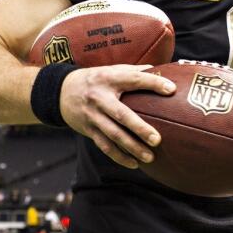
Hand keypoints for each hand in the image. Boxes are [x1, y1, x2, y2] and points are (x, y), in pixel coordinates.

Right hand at [59, 64, 175, 168]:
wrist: (60, 91)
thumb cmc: (94, 79)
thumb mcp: (110, 70)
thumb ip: (133, 71)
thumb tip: (162, 69)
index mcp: (108, 78)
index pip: (133, 79)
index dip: (153, 82)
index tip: (171, 89)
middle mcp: (99, 97)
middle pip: (121, 114)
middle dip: (139, 128)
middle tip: (157, 140)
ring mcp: (92, 115)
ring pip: (113, 135)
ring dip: (131, 147)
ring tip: (149, 157)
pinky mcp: (88, 129)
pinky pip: (104, 146)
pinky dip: (119, 156)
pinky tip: (134, 163)